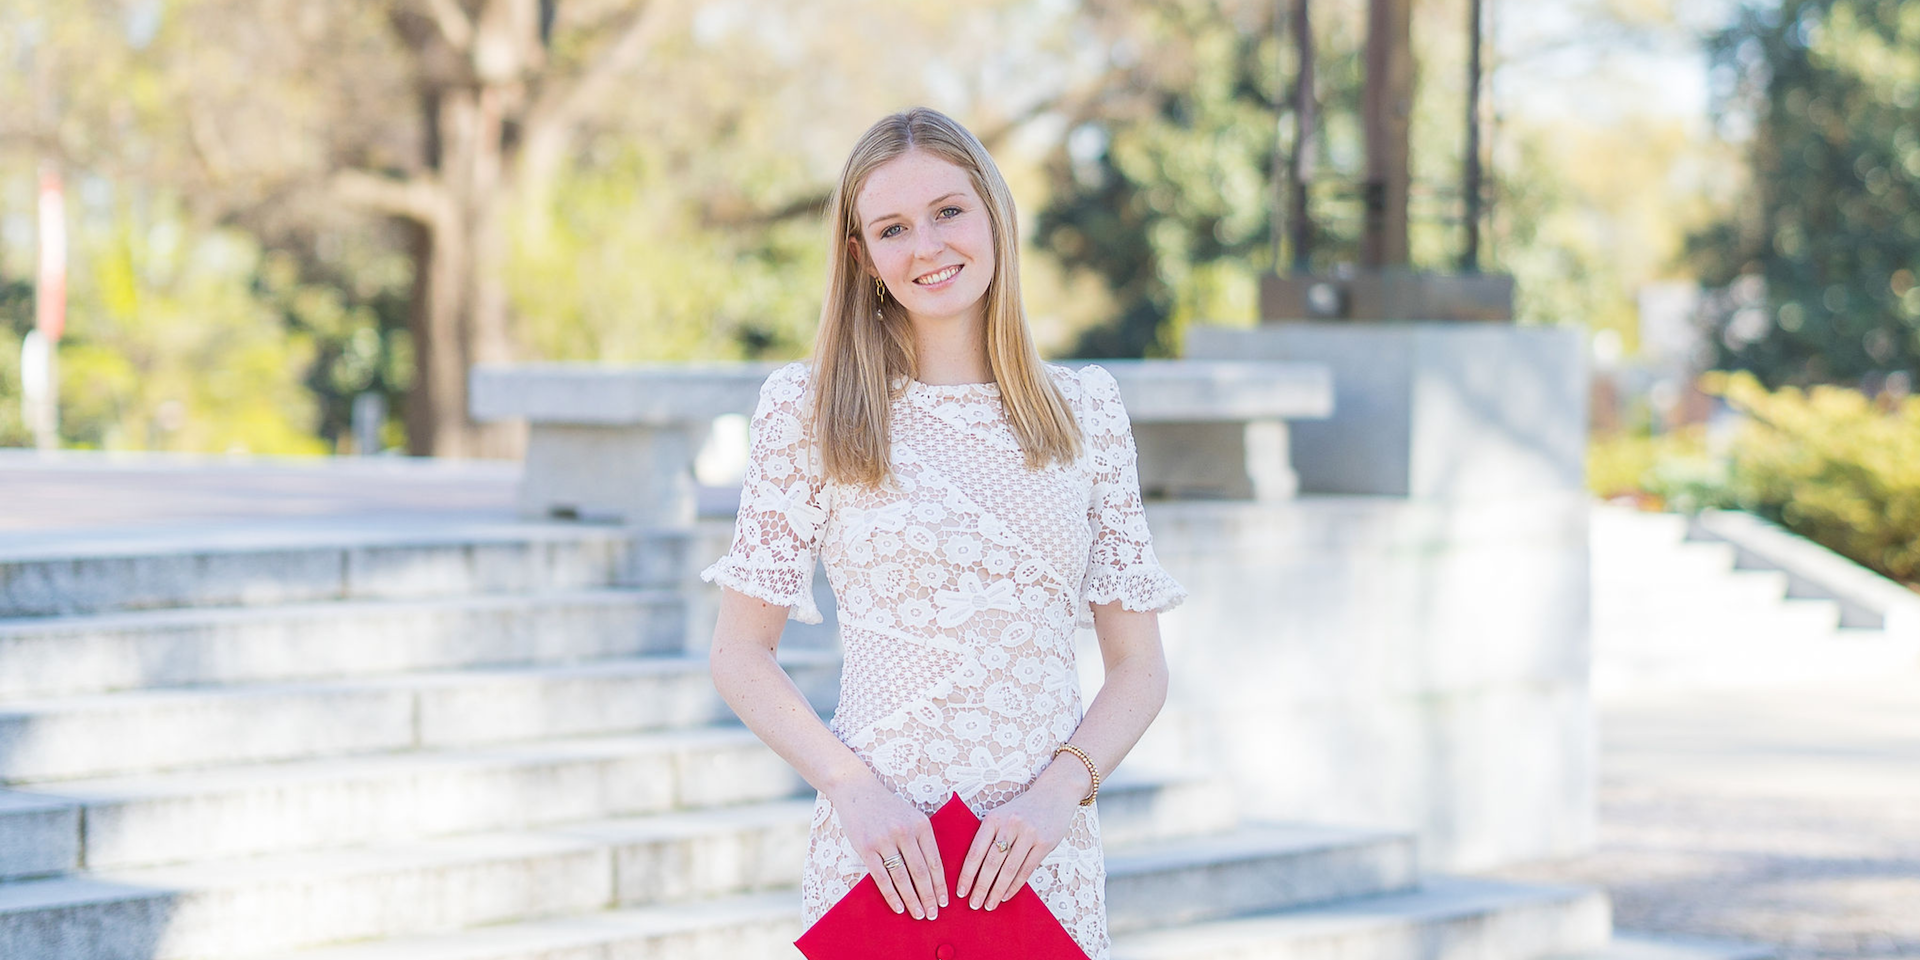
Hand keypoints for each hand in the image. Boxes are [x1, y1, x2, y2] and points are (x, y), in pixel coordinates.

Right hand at [830, 775, 946, 919]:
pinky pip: (882, 877)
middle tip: (934, 915)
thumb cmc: (886, 806)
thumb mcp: (911, 816)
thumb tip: (932, 874)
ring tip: (919, 915)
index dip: (940, 885)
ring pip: (903, 877)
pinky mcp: (866, 847)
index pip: (935, 861)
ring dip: (912, 899)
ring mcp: (884, 840)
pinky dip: (891, 895)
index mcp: (921, 824)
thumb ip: (921, 839)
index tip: (945, 902)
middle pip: (921, 872)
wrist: (856, 789)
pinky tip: (899, 907)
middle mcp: (905, 832)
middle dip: (929, 897)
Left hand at [955, 772, 1080, 910]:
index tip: (960, 892)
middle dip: (981, 887)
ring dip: (997, 890)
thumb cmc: (1022, 810)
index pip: (976, 851)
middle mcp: (1010, 825)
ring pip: (1009, 869)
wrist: (1054, 794)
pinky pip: (1026, 870)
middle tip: (973, 904)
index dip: (967, 874)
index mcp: (993, 818)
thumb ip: (989, 837)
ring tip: (989, 904)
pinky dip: (1015, 885)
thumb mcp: (1001, 815)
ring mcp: (1028, 834)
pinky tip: (1006, 895)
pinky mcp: (1044, 843)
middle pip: (991, 863)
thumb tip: (973, 870)